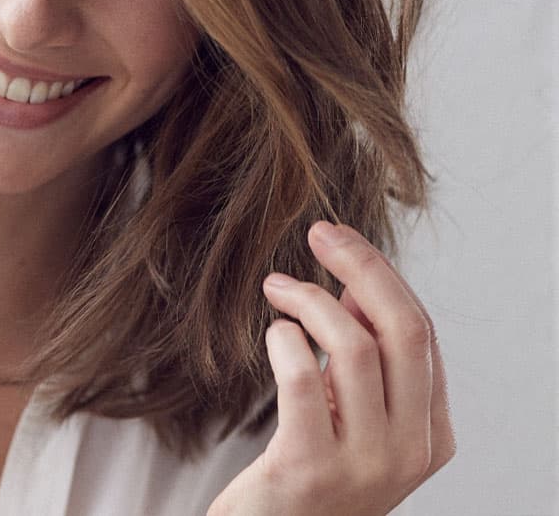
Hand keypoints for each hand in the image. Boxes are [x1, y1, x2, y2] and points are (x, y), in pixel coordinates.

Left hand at [207, 221, 454, 515]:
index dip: (380, 275)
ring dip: (310, 300)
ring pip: (356, 347)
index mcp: (431, 433)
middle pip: (403, 330)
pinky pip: (302, 379)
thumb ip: (363, 355)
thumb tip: (353, 279)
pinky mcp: (309, 468)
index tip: (342, 238)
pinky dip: (286, 339)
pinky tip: (272, 331)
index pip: (421, 332)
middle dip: (361, 266)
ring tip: (276, 287)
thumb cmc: (310, 469)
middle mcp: (410, 450)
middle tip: (319, 233)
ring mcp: (365, 464)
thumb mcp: (352, 412)